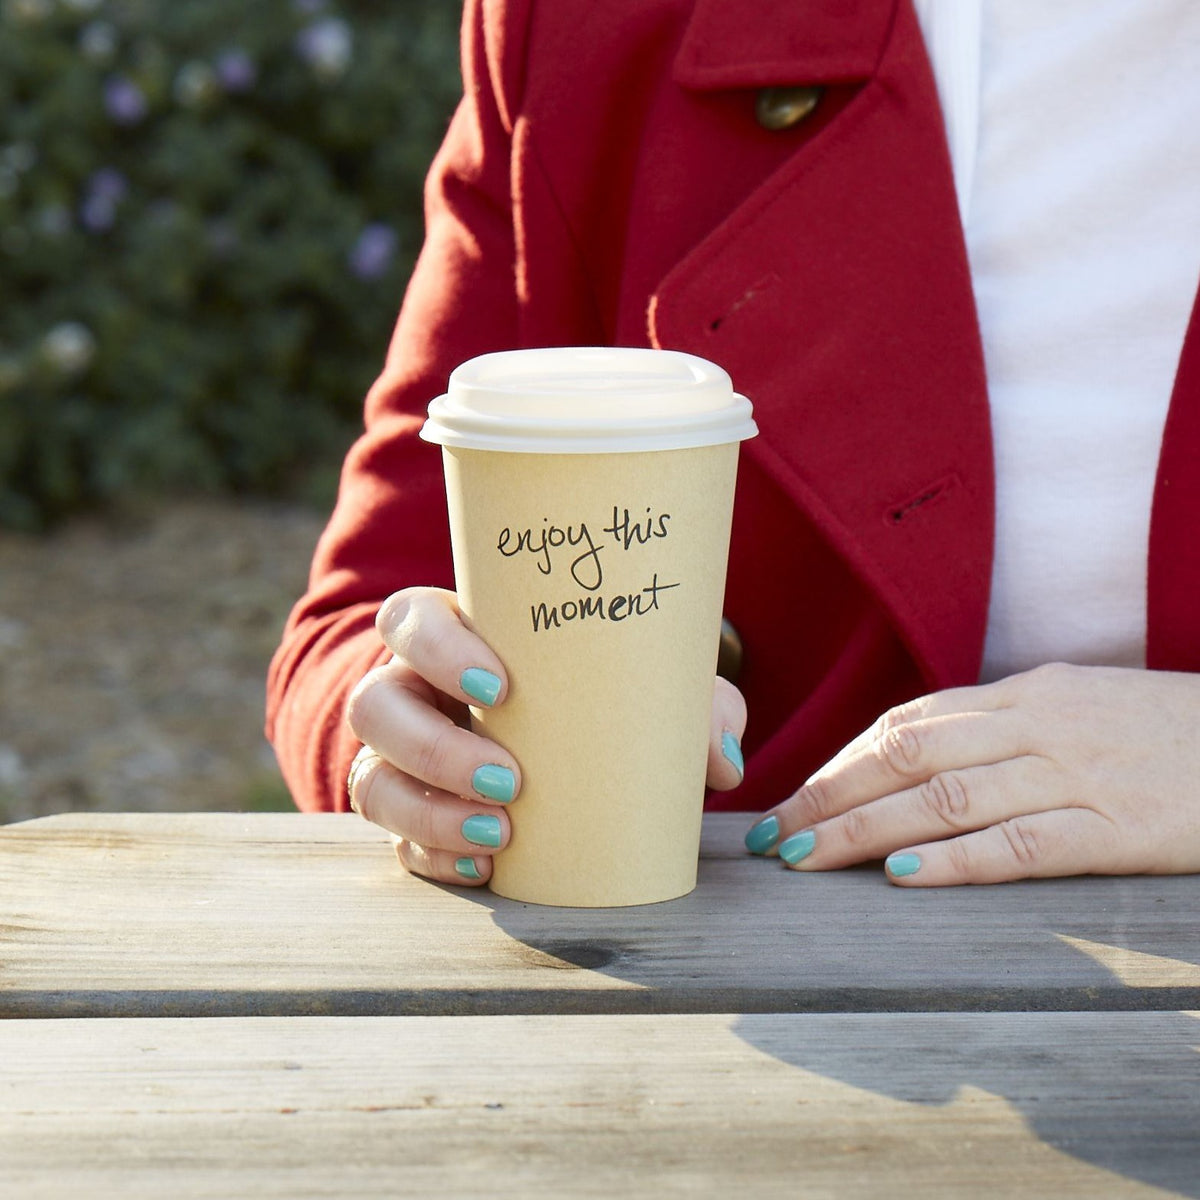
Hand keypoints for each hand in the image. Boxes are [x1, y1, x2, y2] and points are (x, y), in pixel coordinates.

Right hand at [347, 586, 746, 885]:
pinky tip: (481, 868)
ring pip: (372, 778)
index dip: (437, 647)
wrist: (574, 746)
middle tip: (512, 782)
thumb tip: (722, 762)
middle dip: (435, 748)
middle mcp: (412, 690)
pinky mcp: (407, 813)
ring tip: (498, 837)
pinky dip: (432, 856)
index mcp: (456, 635)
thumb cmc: (599, 692)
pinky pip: (393, 839)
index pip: (411, 619)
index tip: (501, 688)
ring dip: (427, 812)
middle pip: (375, 705)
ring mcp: (400, 755)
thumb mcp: (646, 684)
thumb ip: (690, 705)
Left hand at [743, 663, 1199, 885]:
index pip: (908, 723)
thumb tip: (917, 756)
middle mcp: (1037, 727)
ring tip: (809, 857)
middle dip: (831, 795)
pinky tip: (900, 876)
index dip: (842, 762)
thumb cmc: (1164, 733)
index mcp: (1025, 695)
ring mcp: (1075, 776)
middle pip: (909, 756)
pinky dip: (954, 861)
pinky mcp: (1117, 830)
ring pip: (947, 798)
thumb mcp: (1077, 707)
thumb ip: (1001, 727)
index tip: (793, 797)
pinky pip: (1019, 845)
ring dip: (865, 828)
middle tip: (775, 833)